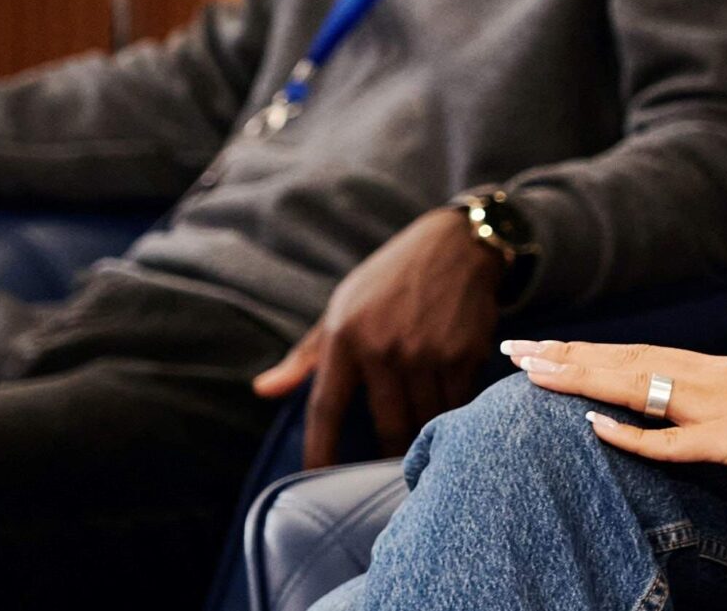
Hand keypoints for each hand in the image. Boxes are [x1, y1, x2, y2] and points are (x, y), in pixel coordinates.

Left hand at [252, 205, 504, 466]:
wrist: (457, 244)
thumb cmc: (389, 279)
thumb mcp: (340, 307)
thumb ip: (304, 357)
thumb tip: (262, 391)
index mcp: (346, 337)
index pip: (326, 409)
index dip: (320, 451)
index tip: (317, 481)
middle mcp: (385, 348)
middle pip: (385, 426)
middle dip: (386, 456)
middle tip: (386, 477)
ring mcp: (428, 352)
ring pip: (425, 420)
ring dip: (424, 440)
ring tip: (422, 454)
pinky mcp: (465, 353)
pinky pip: (456, 403)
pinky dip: (451, 416)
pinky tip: (452, 420)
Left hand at [505, 339, 726, 472]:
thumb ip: (726, 407)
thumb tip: (693, 421)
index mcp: (716, 370)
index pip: (636, 355)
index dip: (585, 352)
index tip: (541, 348)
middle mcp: (709, 378)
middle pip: (623, 362)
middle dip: (565, 357)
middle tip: (512, 350)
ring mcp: (720, 407)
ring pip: (636, 387)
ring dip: (581, 378)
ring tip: (532, 370)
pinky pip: (673, 440)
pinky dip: (631, 433)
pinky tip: (595, 427)